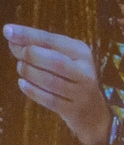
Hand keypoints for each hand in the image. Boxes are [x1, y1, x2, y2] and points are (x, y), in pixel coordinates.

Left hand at [5, 24, 113, 144]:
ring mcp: (82, 93)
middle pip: (55, 61)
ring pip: (51, 81)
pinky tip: (23, 84)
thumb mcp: (62, 57)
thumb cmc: (71, 78)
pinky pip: (49, 100)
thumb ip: (39, 46)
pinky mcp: (74, 111)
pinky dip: (32, 90)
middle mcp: (85, 72)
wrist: (93, 112)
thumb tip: (12, 37)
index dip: (29, 36)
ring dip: (29, 73)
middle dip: (30, 55)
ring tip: (21, 68)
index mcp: (81, 52)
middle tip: (17, 54)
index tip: (7, 31)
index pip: (53, 41)